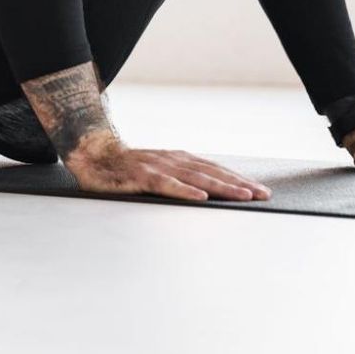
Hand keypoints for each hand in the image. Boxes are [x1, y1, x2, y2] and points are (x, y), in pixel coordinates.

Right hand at [64, 137, 271, 202]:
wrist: (91, 155)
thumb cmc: (125, 169)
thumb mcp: (158, 173)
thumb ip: (179, 181)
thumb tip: (206, 195)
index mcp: (179, 160)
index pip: (215, 170)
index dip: (238, 179)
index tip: (260, 190)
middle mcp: (173, 160)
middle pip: (212, 173)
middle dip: (239, 184)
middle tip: (263, 194)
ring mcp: (157, 167)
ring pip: (195, 178)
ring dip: (221, 187)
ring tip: (243, 196)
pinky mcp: (141, 177)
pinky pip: (166, 185)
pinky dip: (184, 191)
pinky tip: (200, 198)